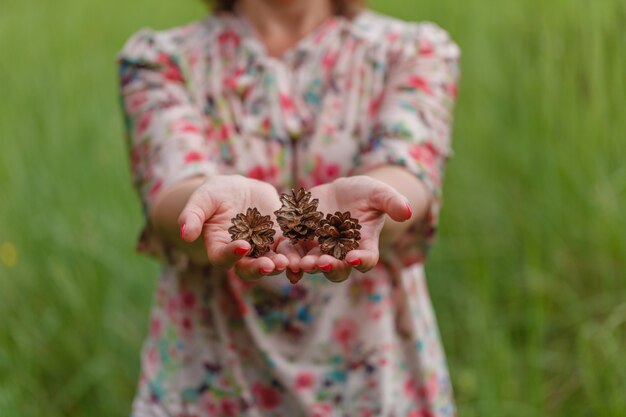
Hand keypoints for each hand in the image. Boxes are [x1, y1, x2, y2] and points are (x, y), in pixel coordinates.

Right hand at [178, 175, 289, 279]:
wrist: (239, 190)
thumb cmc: (215, 195)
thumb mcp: (203, 200)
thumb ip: (192, 216)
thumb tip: (184, 233)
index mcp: (220, 247)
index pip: (223, 257)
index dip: (232, 254)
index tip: (242, 245)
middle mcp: (242, 255)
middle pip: (249, 267)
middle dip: (260, 267)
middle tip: (271, 265)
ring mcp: (262, 249)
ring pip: (272, 262)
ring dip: (282, 265)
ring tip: (291, 263)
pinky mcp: (280, 240)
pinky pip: (290, 250)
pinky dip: (298, 254)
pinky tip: (309, 255)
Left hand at [296, 176, 411, 281]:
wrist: (340, 192)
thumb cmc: (364, 194)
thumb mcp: (379, 193)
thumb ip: (392, 202)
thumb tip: (407, 211)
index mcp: (363, 246)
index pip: (366, 259)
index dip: (361, 260)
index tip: (354, 258)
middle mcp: (341, 254)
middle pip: (337, 269)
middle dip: (329, 267)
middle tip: (321, 263)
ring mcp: (319, 250)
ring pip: (312, 264)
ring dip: (305, 266)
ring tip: (299, 263)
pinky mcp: (299, 242)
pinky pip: (292, 254)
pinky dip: (285, 258)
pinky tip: (279, 258)